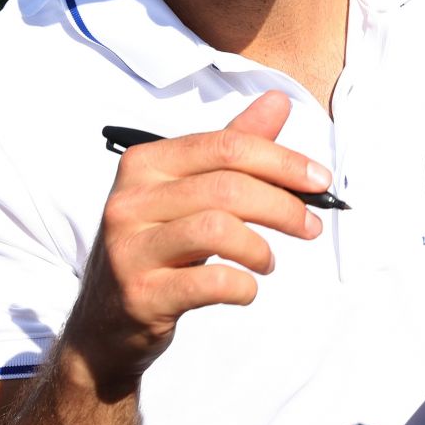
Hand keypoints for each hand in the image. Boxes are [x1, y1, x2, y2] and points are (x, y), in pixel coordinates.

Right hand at [63, 93, 328, 389]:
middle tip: (310, 226)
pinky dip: (243, 286)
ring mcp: (130, 248)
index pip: (225, 146)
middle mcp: (130, 200)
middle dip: (283, 206)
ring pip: (218, 230)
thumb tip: (277, 102)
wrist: (105, 322)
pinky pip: (210, 282)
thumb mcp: (187, 193)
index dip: (282, 161)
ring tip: (267, 262)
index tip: (319, 180)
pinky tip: (246, 288)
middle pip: (227, 187)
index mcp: (145, 164)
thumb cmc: (156, 249)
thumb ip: (231, 148)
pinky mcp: (141, 294)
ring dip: (260, 249)